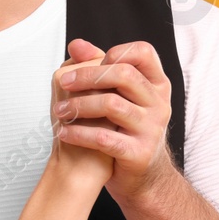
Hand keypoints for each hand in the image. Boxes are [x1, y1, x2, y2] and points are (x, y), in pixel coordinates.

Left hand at [55, 38, 177, 205]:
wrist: (138, 175)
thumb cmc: (122, 130)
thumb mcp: (116, 97)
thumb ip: (98, 69)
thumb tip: (76, 44)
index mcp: (156, 84)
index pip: (143, 52)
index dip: (114, 52)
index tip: (89, 62)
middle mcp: (159, 103)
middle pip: (124, 75)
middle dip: (87, 76)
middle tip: (64, 83)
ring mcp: (151, 128)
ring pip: (112, 105)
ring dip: (79, 106)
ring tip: (59, 112)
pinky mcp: (138, 153)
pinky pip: (104, 138)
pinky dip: (79, 134)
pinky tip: (64, 132)